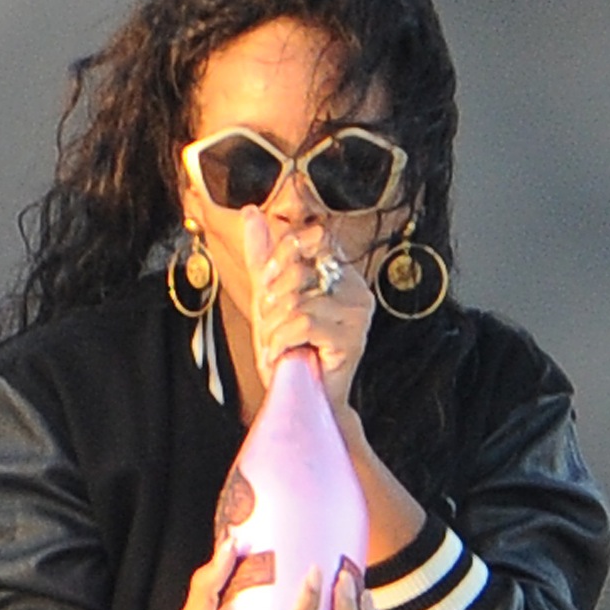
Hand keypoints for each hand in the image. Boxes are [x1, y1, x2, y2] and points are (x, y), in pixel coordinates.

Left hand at [242, 207, 374, 414]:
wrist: (302, 398)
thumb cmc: (290, 351)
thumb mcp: (268, 298)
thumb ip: (262, 256)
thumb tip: (251, 212)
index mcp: (342, 273)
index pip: (310, 239)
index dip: (280, 261)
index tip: (269, 295)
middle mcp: (356, 288)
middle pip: (300, 271)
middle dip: (272, 305)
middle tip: (273, 332)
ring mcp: (358, 313)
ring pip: (298, 301)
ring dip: (274, 330)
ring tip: (279, 349)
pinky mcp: (352, 338)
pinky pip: (304, 323)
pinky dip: (282, 342)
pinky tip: (283, 357)